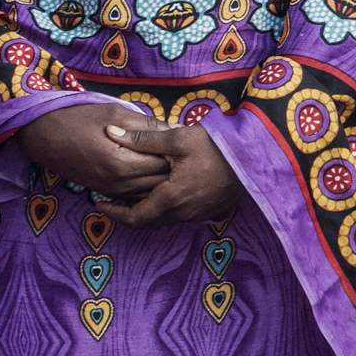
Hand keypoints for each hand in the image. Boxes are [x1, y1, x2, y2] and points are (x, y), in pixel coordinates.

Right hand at [13, 100, 171, 199]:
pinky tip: (147, 166)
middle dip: (172, 166)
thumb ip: (149, 126)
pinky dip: (146, 182)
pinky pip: (135, 193)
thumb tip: (178, 131)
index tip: (182, 138)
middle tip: (178, 149)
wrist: (42, 135)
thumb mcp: (117, 113)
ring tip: (164, 156)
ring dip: (160, 176)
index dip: (177, 151)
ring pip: (149, 191)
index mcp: (122, 163)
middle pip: (160, 181)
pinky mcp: (104, 191)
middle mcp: (118, 183)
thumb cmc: (78, 118)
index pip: (165, 163)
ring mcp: (110, 190)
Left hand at [93, 118, 244, 226]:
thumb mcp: (178, 138)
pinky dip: (162, 209)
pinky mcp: (208, 212)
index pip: (135, 218)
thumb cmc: (218, 148)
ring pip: (162, 220)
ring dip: (144, 212)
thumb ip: (143, 139)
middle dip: (126, 214)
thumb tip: (111, 133)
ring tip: (130, 195)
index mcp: (171, 199)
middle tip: (110, 201)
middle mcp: (182, 214)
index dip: (114, 214)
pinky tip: (159, 193)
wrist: (256, 160)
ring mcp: (197, 215)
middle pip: (147, 222)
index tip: (99, 205)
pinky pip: (178, 216)